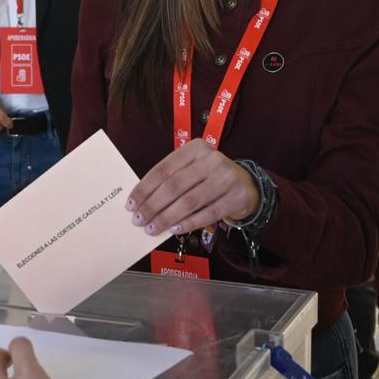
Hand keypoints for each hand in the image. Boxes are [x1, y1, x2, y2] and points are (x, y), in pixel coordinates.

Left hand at [125, 139, 259, 235]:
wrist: (248, 186)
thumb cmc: (210, 178)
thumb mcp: (193, 169)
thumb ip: (172, 179)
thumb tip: (142, 202)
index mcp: (196, 148)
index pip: (163, 169)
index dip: (145, 188)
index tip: (130, 204)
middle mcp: (212, 159)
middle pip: (174, 186)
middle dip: (152, 206)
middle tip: (138, 220)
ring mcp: (226, 178)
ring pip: (189, 201)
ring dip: (167, 217)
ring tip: (152, 228)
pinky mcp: (236, 197)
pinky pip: (207, 214)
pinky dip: (188, 223)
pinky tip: (175, 230)